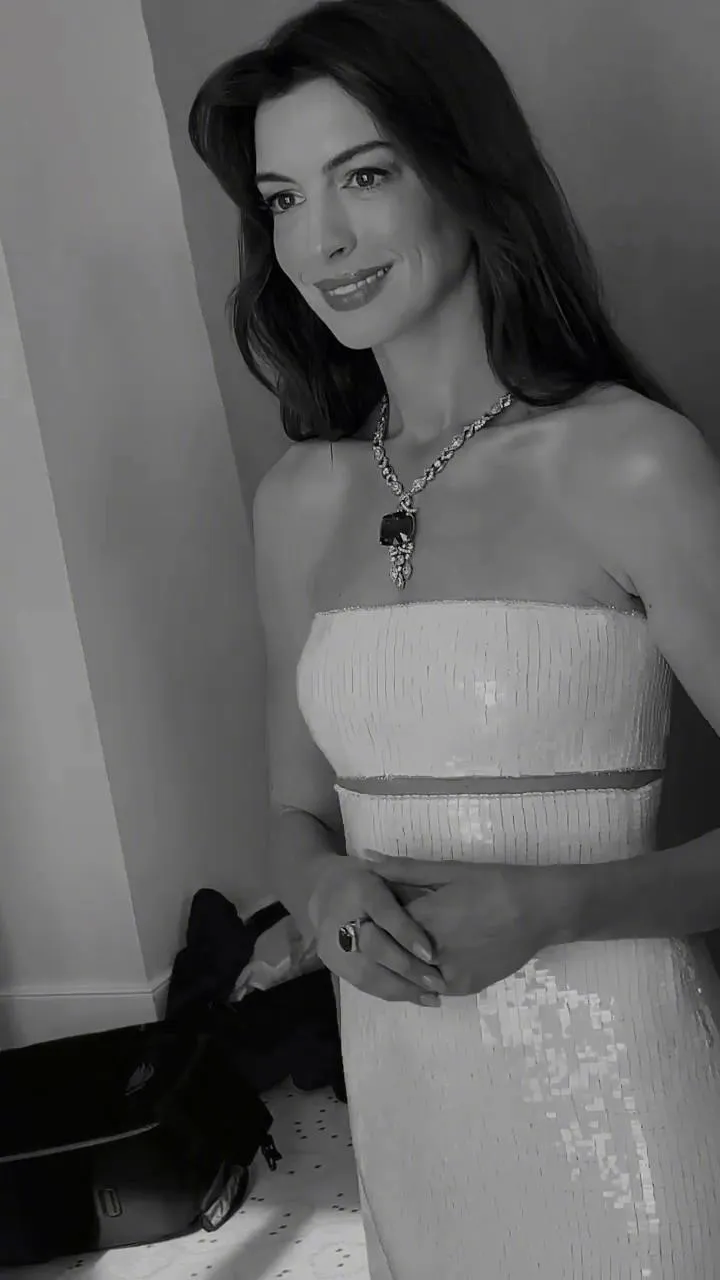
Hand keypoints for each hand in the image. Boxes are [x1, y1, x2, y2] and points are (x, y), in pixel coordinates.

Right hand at [306, 856, 447, 1006]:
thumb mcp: (390, 872)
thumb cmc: (369, 879)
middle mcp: (340, 916)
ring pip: (368, 973)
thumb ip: (411, 888)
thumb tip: (444, 908)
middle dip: (408, 968)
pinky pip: (363, 983)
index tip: (430, 953)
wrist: (325, 890)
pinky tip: (415, 996)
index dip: (406, 934)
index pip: (383, 912)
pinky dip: (391, 992)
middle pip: (374, 948)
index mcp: (359, 887)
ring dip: (402, 988)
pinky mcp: (332, 963)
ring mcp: (332, 944)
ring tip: (432, 997)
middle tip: (438, 983)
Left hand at [365, 853, 573, 996]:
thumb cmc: (493, 883)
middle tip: (376, 931)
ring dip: (399, 962)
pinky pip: (432, 986)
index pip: (379, 924)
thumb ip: (404, 869)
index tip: (368, 910)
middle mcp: (432, 952)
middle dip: (380, 942)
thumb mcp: (448, 871)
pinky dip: (422, 976)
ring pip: (408, 975)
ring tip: (397, 946)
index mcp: (424, 918)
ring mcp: (449, 974)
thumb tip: (367, 859)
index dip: (371, 917)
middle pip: (390, 953)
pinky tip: (421, 962)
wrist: (540, 910)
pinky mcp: (464, 987)